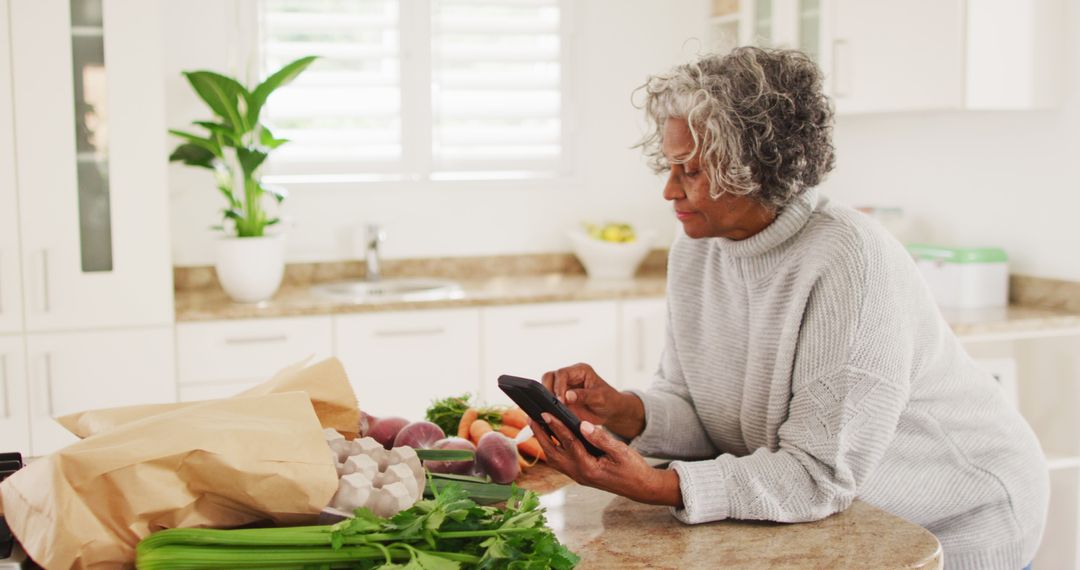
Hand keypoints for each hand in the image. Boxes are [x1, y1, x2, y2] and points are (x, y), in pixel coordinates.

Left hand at [529, 414, 682, 507]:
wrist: (641, 487)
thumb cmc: (634, 469)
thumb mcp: (620, 451)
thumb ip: (601, 438)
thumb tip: (583, 425)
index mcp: (589, 468)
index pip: (568, 443)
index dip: (556, 426)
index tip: (546, 413)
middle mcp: (580, 474)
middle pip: (553, 453)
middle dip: (540, 434)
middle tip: (530, 417)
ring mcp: (579, 476)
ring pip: (554, 459)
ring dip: (544, 442)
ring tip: (536, 425)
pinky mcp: (581, 475)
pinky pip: (561, 462)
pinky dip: (552, 449)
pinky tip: (550, 438)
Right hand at [542, 363, 644, 439]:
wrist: (610, 411)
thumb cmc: (609, 401)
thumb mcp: (600, 398)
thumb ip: (584, 396)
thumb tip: (567, 396)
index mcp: (580, 370)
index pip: (562, 373)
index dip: (558, 386)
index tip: (560, 401)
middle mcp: (569, 376)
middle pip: (549, 377)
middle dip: (548, 391)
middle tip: (553, 406)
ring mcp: (563, 387)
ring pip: (545, 387)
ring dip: (546, 399)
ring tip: (551, 411)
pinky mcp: (560, 398)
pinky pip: (548, 400)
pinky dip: (547, 406)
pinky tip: (550, 415)